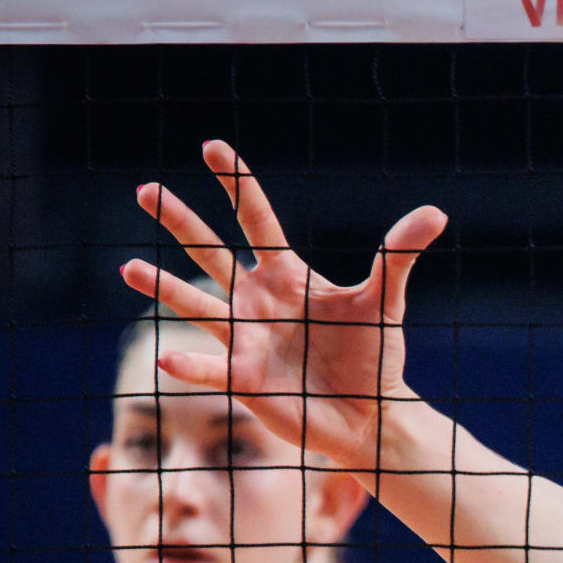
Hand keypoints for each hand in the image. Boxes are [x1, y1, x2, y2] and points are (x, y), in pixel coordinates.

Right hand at [121, 141, 445, 477]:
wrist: (369, 415)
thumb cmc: (373, 356)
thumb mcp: (385, 301)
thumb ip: (399, 256)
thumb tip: (435, 213)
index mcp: (287, 274)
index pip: (257, 219)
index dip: (237, 184)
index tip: (213, 146)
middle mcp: (256, 300)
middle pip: (211, 252)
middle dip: (180, 222)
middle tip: (145, 189)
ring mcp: (245, 338)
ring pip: (196, 305)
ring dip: (163, 287)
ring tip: (127, 266)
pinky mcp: (244, 380)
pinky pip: (212, 370)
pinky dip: (191, 365)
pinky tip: (167, 358)